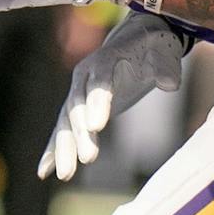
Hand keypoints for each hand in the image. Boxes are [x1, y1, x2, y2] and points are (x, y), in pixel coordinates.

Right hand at [38, 12, 186, 180]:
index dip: (98, 104)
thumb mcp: (165, 53)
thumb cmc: (153, 47)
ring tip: (66, 175)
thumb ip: (165, 68)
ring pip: (66, 123)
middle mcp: (84, 77)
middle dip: (82, 134)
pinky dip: (53, 150)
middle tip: (90, 158)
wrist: (134, 39)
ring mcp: (78, 93)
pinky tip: (44, 172)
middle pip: (79, 107)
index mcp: (106, 60)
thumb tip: (169, 83)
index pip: (100, 83)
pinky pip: (62, 131)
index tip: (96, 127)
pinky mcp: (78, 109)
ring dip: (65, 148)